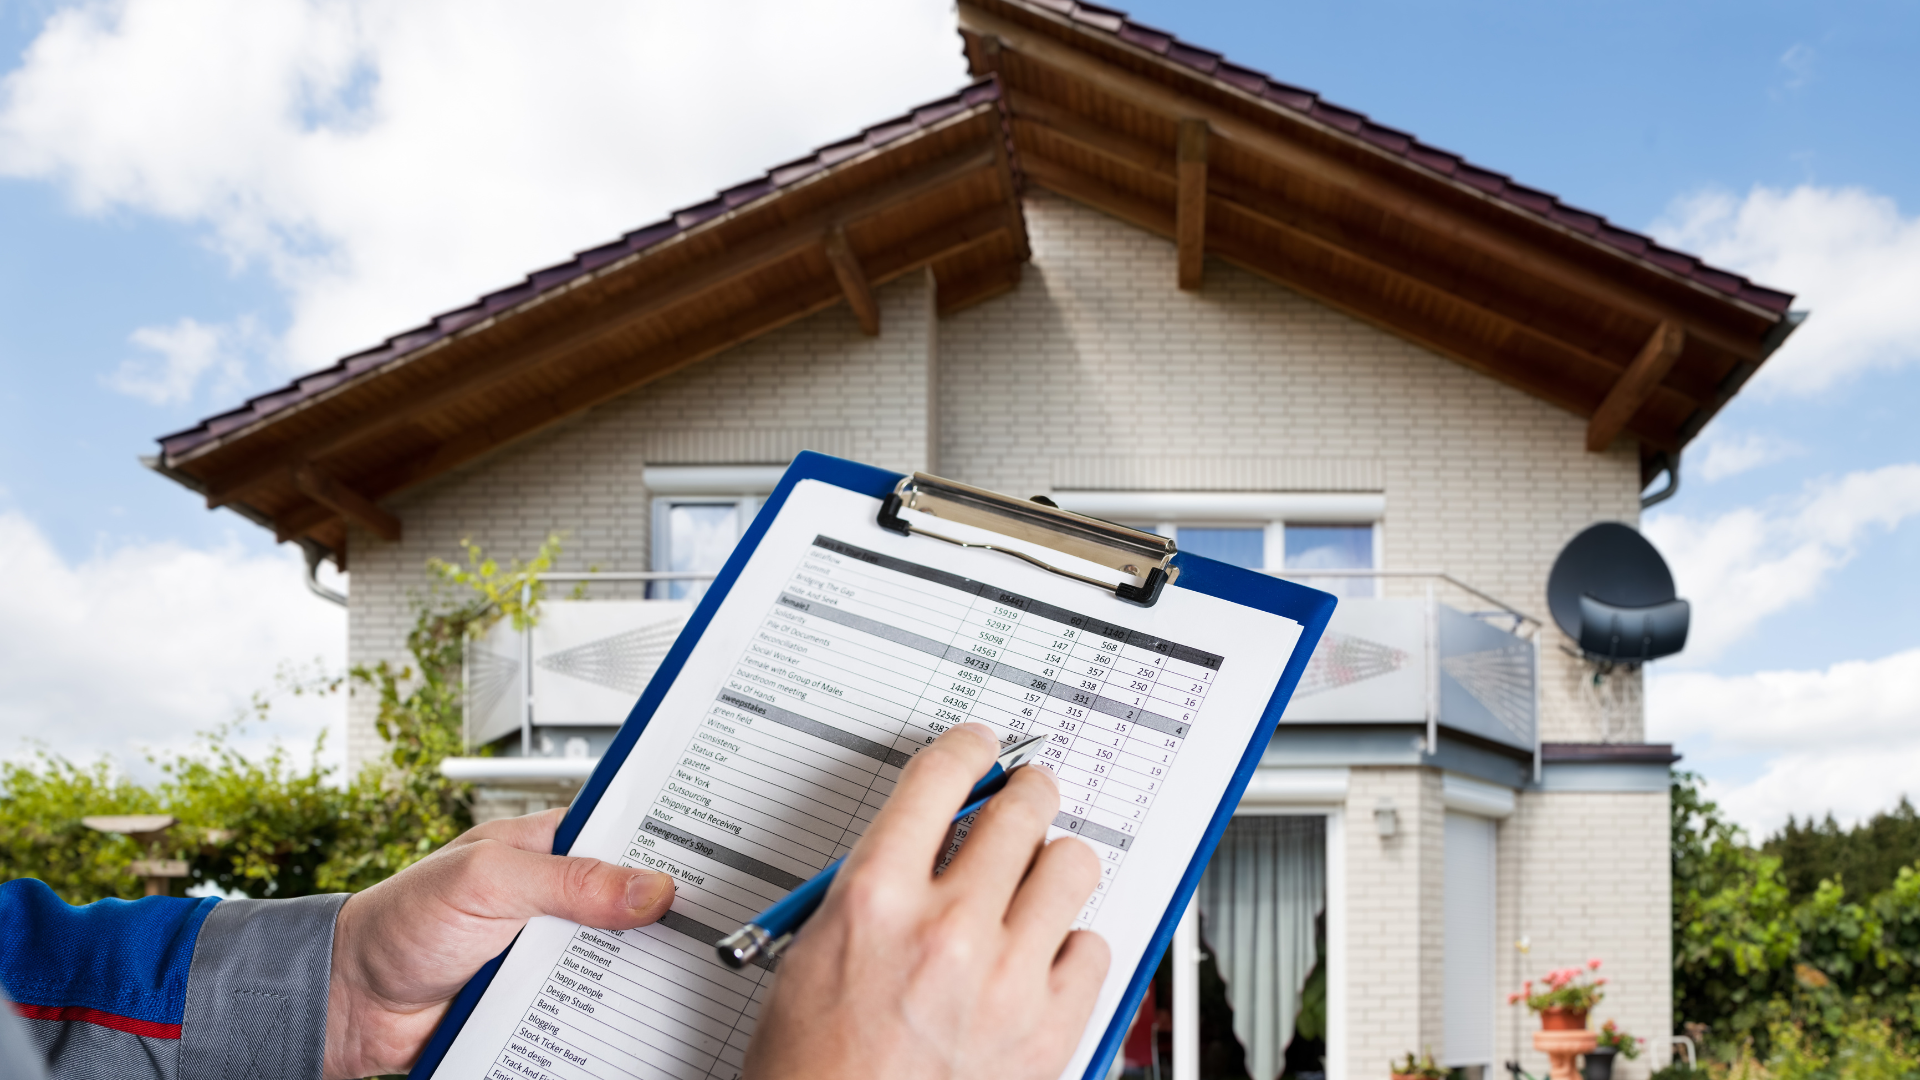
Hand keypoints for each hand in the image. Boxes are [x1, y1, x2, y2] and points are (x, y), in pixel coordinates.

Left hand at [322, 808, 674, 1078]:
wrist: (351, 1003)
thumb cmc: (400, 922)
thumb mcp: (487, 882)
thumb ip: (568, 882)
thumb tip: (649, 889)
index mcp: (546, 845)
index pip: (626, 833)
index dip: (671, 845)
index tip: (720, 863)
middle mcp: (555, 895)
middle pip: (634, 901)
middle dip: (664, 917)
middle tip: (707, 930)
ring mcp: (550, 947)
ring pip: (618, 957)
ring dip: (636, 970)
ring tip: (677, 977)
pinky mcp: (541, 995)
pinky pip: (589, 1003)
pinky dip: (606, 1011)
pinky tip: (630, 1016)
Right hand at [744, 723, 1110, 1079]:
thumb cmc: (812, 1068)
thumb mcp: (811, 953)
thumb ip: (874, 886)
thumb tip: (926, 840)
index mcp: (875, 898)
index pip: (939, 780)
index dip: (968, 749)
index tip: (980, 747)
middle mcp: (949, 928)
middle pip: (1021, 811)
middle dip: (1026, 792)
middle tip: (1027, 795)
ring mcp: (1007, 979)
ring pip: (1071, 867)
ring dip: (1055, 862)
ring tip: (1041, 875)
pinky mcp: (1049, 1029)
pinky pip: (1093, 947)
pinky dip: (1071, 944)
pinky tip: (1043, 955)